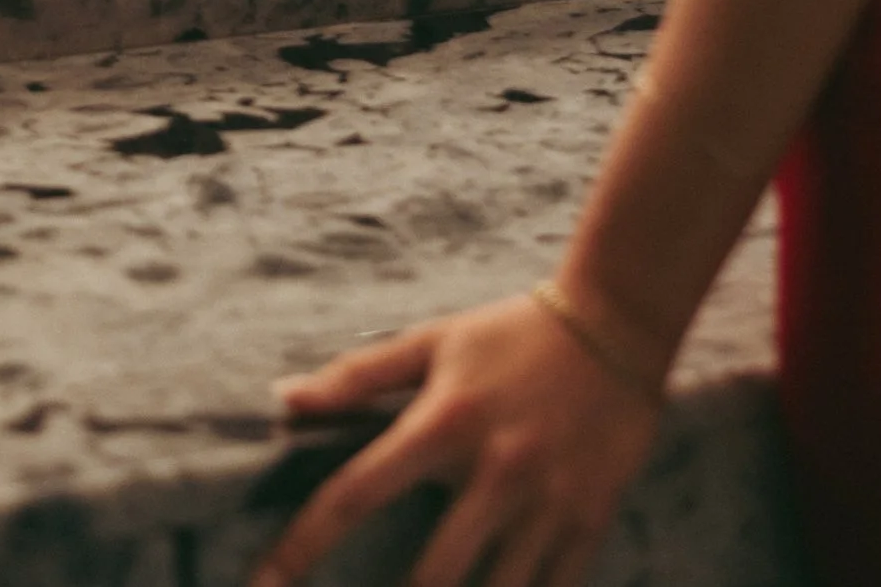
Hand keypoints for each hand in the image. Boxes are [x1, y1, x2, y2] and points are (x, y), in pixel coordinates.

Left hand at [256, 294, 659, 586]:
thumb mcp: (434, 340)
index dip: (302, 546)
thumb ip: (359, 375)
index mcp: (444, 422)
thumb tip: (284, 399)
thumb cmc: (512, 332)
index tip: (263, 583)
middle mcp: (494, 470)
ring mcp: (545, 503)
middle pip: (431, 579)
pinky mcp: (588, 521)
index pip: (355, 493)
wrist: (617, 320)